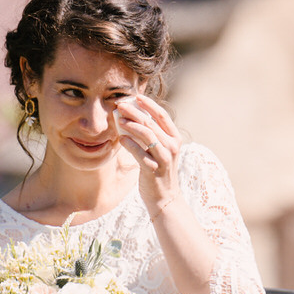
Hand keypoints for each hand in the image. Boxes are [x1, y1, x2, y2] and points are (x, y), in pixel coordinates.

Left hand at [113, 94, 181, 217]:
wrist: (164, 197)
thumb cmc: (158, 170)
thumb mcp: (159, 150)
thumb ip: (151, 135)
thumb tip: (131, 118)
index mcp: (174, 138)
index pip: (162, 115)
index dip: (149, 104)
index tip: (136, 96)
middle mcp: (172, 146)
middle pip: (152, 123)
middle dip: (135, 112)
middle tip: (120, 105)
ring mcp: (164, 158)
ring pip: (147, 135)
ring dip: (131, 125)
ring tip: (118, 120)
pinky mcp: (154, 169)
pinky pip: (140, 153)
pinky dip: (129, 144)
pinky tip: (120, 139)